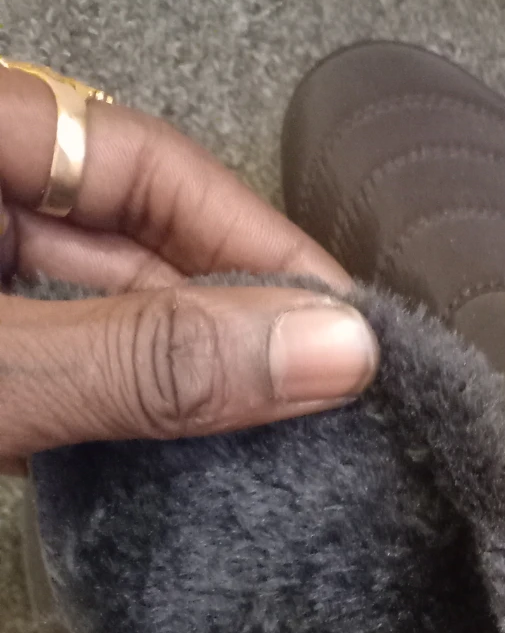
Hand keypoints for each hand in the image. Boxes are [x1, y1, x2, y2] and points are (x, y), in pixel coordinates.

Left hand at [0, 66, 377, 475]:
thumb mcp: (4, 372)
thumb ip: (150, 357)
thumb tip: (329, 350)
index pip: (148, 164)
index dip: (256, 242)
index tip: (343, 325)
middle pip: (134, 247)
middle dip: (232, 327)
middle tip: (327, 404)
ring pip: (103, 324)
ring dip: (184, 387)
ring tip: (275, 447)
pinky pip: (62, 380)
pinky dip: (119, 424)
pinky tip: (181, 469)